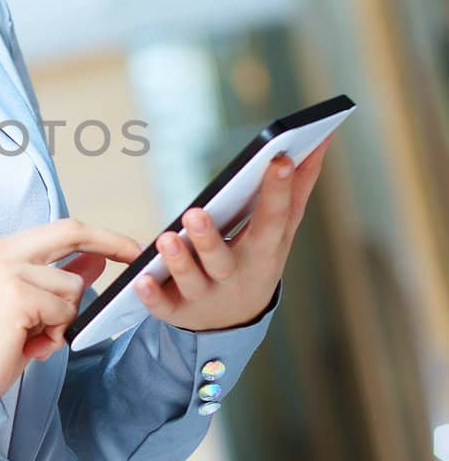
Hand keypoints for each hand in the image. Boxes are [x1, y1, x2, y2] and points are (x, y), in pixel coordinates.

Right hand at [0, 218, 144, 398]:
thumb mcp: (29, 304)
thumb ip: (59, 277)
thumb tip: (96, 260)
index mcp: (2, 250)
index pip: (62, 229)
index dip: (99, 235)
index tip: (127, 246)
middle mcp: (3, 253)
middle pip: (71, 233)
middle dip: (111, 242)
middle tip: (136, 254)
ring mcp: (9, 273)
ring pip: (72, 287)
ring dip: (63, 319)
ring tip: (34, 336)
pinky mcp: (18, 297)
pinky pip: (64, 312)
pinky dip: (55, 335)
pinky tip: (30, 345)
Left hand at [133, 134, 332, 332]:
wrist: (234, 321)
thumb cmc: (258, 259)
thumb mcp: (281, 231)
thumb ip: (297, 187)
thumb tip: (322, 139)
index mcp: (264, 251)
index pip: (273, 220)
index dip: (278, 190)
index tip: (279, 158)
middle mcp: (234, 275)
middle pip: (223, 259)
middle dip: (211, 239)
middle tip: (195, 212)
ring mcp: (205, 295)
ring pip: (191, 280)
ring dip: (179, 261)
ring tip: (167, 238)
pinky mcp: (177, 310)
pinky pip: (162, 305)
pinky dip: (152, 295)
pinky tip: (139, 279)